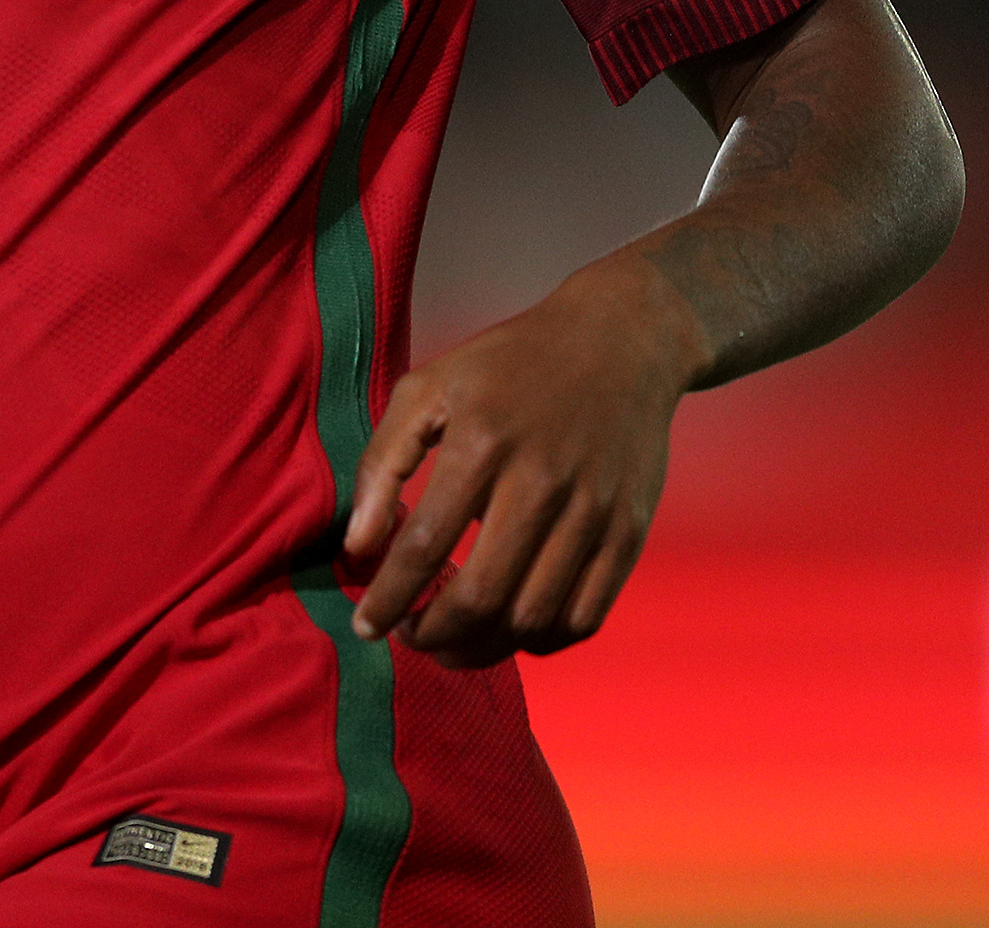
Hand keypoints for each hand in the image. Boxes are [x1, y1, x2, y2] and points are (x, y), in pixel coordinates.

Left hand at [339, 255, 703, 663]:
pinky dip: (542, 641)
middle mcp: (541, 482)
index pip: (422, 547)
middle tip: (410, 638)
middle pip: (480, 597)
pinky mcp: (630, 532)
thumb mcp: (430, 386)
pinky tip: (511, 629)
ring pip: (532, 618)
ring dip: (483, 648)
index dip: (387, 599)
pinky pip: (584, 617)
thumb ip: (383, 461)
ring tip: (452, 640)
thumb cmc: (509, 366)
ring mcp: (593, 512)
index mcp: (481, 442)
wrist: (621, 340)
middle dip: (432, 636)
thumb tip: (357, 546)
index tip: (365, 625)